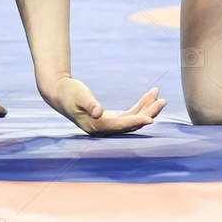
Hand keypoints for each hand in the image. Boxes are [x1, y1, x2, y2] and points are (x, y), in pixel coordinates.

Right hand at [41, 77, 165, 135]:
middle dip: (148, 112)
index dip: (136, 121)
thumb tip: (99, 112)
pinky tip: (149, 95)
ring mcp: (108, 124)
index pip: (121, 126)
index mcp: (96, 126)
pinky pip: (129, 113)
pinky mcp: (110, 118)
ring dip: (146, 108)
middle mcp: (104, 129)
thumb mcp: (79, 96)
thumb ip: (89, 104)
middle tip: (162, 101)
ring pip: (132, 118)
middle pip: (131, 123)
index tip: (151, 118)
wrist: (59, 93)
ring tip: (159, 96)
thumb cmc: (68, 93)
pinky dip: (140, 105)